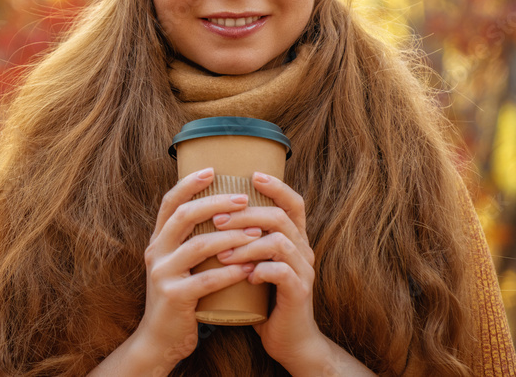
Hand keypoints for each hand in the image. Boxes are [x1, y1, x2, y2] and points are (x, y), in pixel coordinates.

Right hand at [134, 167, 262, 373]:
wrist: (160, 340)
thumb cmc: (180, 299)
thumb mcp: (178, 265)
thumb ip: (190, 242)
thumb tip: (220, 213)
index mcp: (158, 241)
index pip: (170, 203)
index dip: (189, 184)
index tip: (213, 170)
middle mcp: (156, 252)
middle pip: (184, 216)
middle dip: (216, 203)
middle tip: (244, 198)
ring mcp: (163, 274)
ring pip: (198, 245)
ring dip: (231, 236)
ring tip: (256, 231)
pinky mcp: (175, 297)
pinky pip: (207, 279)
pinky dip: (231, 271)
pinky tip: (250, 265)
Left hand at [210, 172, 326, 368]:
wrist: (287, 340)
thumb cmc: (263, 298)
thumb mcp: (254, 263)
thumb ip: (245, 241)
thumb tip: (212, 213)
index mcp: (294, 239)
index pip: (293, 203)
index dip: (276, 187)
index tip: (251, 175)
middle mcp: (303, 250)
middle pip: (279, 217)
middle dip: (245, 215)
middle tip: (217, 221)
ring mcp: (304, 271)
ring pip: (279, 241)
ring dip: (246, 245)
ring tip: (222, 255)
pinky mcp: (300, 293)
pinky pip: (281, 272)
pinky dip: (259, 270)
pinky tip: (244, 277)